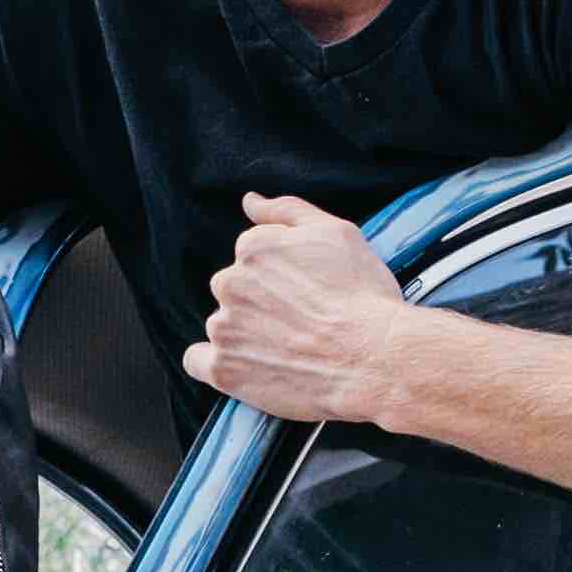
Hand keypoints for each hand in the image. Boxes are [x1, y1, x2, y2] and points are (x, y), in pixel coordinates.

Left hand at [182, 195, 422, 423]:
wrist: (373, 358)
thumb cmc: (361, 296)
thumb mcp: (337, 232)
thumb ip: (286, 210)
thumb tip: (250, 202)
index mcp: (253, 248)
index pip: (252, 259)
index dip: (280, 279)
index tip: (303, 294)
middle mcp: (230, 283)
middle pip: (235, 292)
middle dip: (261, 306)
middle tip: (300, 324)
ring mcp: (224, 327)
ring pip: (224, 326)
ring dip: (246, 336)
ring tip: (289, 351)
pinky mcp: (222, 369)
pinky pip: (198, 362)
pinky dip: (217, 364)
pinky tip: (246, 367)